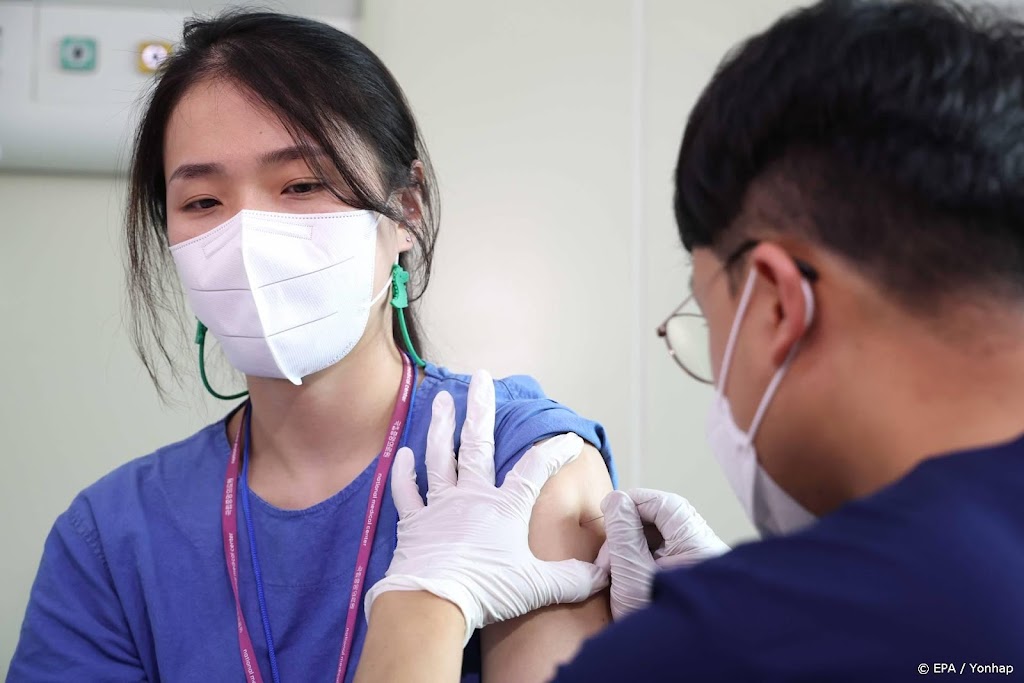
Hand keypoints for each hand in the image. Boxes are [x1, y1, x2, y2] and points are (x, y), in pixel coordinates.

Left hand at [364, 370, 608, 644]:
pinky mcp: (413, 522)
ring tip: (443, 399)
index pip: (535, 469)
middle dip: (482, 408)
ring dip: (441, 426)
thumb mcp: (538, 587)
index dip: (554, 452)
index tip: (568, 438)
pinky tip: (404, 454)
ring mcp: (439, 506)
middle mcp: (472, 496)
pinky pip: (406, 491)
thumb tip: (605, 573)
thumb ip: (572, 578)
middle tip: (481, 378)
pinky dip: (405, 472)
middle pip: (478, 443)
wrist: (432, 603)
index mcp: (505, 507)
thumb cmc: (487, 591)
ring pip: (439, 456)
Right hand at [598, 488, 728, 619]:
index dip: (635, 501)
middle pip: (664, 523)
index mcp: (699, 547)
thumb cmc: (653, 624)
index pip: (666, 504)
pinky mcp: (691, 583)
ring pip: (662, 542)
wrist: (674, 665)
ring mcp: (700, 569)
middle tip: (608, 551)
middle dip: (630, 530)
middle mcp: (706, 554)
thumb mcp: (631, 573)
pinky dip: (642, 562)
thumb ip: (623, 533)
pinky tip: (625, 577)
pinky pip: (665, 559)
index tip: (610, 506)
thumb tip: (617, 500)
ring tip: (613, 570)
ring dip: (633, 548)